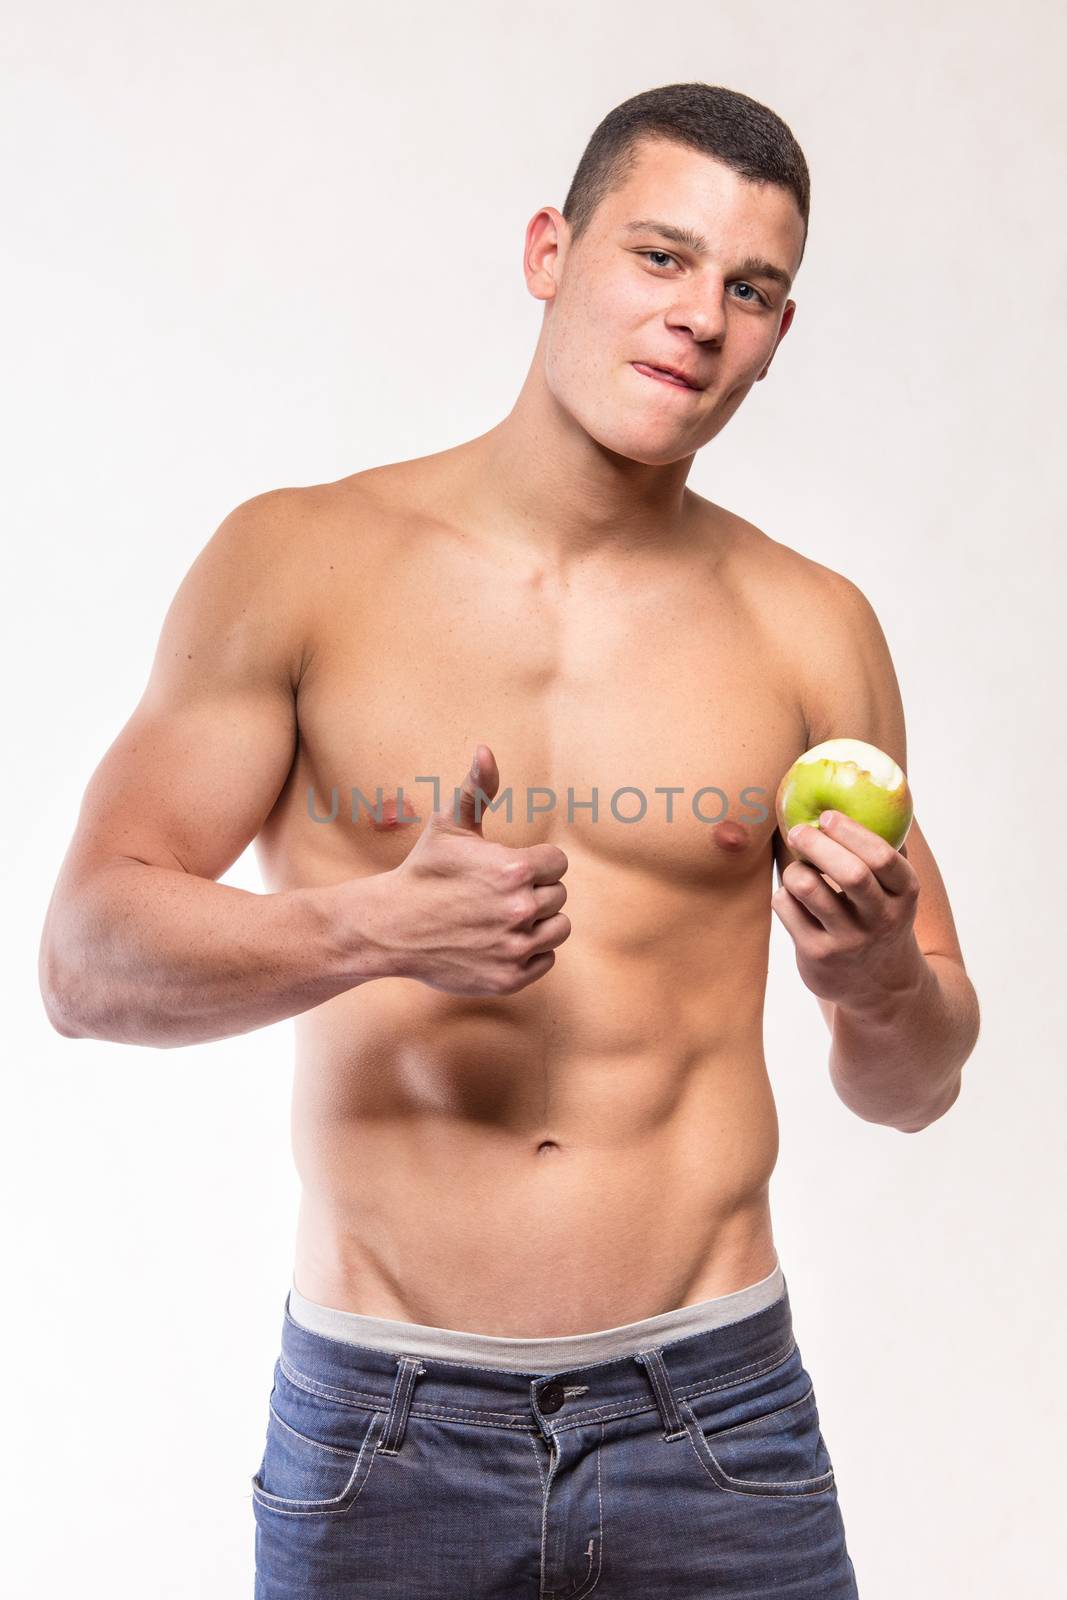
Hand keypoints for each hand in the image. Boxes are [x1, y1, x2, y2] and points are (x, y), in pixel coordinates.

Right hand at [383, 743, 570, 996]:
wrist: (390, 927)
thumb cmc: (424, 870)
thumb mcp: (449, 825)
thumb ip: (477, 787)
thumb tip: (485, 748)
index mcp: (515, 870)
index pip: (558, 864)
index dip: (534, 863)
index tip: (505, 868)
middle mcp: (520, 911)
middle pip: (558, 895)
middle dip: (534, 891)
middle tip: (496, 893)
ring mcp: (515, 948)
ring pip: (558, 928)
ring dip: (538, 922)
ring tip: (502, 915)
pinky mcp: (509, 978)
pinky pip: (546, 959)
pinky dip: (529, 951)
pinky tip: (499, 939)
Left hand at [771, 809, 923, 1013]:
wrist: (883, 989)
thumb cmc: (881, 919)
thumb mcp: (895, 891)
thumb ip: (886, 850)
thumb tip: (870, 790)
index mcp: (903, 895)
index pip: (885, 858)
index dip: (854, 832)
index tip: (830, 814)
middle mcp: (880, 920)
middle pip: (850, 873)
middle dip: (819, 843)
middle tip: (799, 830)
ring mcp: (848, 942)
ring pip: (810, 889)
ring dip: (796, 870)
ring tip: (797, 869)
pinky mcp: (817, 957)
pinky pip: (787, 909)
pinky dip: (784, 895)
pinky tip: (793, 900)